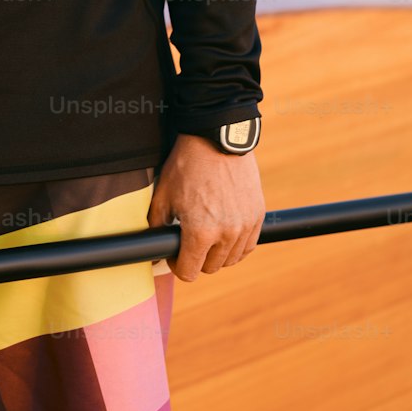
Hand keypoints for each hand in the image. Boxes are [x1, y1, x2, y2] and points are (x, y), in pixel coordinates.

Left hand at [147, 132, 264, 281]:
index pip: (189, 272)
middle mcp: (226, 234)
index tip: (175, 254)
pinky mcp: (257, 216)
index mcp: (200, 232)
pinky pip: (248, 246)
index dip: (177, 266)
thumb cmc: (186, 165)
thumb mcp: (163, 195)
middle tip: (189, 241)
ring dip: (217, 254)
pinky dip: (236, 246)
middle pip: (210, 268)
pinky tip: (224, 234)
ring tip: (206, 235)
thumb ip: (156, 227)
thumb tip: (154, 250)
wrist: (216, 138)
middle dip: (197, 259)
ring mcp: (245, 226)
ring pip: (230, 260)